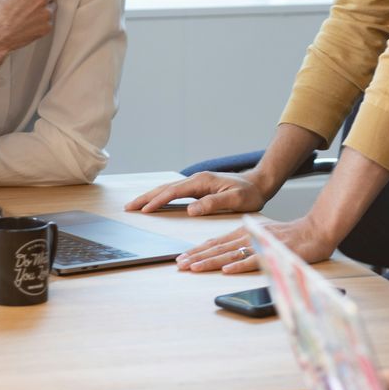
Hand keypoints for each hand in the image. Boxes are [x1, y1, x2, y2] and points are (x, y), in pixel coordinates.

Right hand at [125, 170, 268, 214]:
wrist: (259, 184)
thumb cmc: (249, 193)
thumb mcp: (235, 200)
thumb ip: (213, 203)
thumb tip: (190, 209)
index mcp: (202, 182)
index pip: (174, 192)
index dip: (157, 201)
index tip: (144, 209)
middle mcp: (196, 180)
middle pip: (165, 188)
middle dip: (146, 197)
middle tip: (129, 207)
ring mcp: (196, 183)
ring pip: (168, 189)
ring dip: (150, 196)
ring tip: (135, 205)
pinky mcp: (198, 188)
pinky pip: (174, 192)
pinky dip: (161, 196)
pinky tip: (155, 202)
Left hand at [175, 215, 337, 273]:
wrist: (314, 231)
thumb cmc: (289, 236)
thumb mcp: (260, 236)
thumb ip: (245, 244)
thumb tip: (227, 257)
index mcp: (244, 232)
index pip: (216, 242)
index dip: (198, 250)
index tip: (182, 258)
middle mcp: (247, 236)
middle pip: (217, 248)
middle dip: (197, 256)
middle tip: (179, 264)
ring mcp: (259, 244)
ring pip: (230, 254)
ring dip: (210, 261)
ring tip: (194, 267)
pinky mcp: (272, 252)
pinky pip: (253, 260)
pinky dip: (239, 264)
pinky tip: (226, 270)